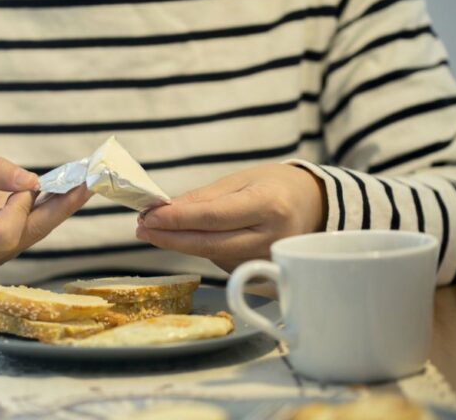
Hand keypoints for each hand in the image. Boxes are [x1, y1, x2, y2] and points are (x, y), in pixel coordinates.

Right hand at [0, 152, 91, 271]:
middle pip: (28, 234)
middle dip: (59, 207)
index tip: (20, 186)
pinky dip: (51, 208)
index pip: (3, 233)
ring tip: (86, 182)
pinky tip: (71, 190)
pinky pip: (34, 228)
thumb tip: (32, 181)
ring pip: (36, 231)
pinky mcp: (8, 248)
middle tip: (88, 182)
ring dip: (61, 206)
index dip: (18, 209)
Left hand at [136, 163, 325, 272]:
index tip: (148, 216)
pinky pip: (223, 264)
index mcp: (269, 205)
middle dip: (170, 238)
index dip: (177, 220)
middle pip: (210, 244)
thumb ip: (203, 198)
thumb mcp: (241, 179)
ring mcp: (270, 261)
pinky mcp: (264, 276)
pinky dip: (203, 251)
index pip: (214, 217)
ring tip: (159, 228)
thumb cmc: (274, 186)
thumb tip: (164, 211)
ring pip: (213, 257)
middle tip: (141, 228)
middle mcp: (273, 237)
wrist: (313, 206)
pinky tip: (193, 238)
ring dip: (182, 244)